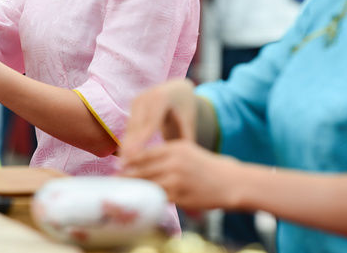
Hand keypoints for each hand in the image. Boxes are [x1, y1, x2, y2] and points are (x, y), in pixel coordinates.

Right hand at [120, 79, 197, 158]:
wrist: (178, 90)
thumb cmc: (186, 109)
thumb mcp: (188, 122)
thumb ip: (186, 138)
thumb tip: (188, 162)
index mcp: (162, 98)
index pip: (150, 122)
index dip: (141, 139)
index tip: (134, 156)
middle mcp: (146, 96)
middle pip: (136, 125)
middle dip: (129, 145)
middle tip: (125, 165)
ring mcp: (138, 99)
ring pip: (130, 126)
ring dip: (126, 145)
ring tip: (123, 164)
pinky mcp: (132, 104)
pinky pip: (129, 125)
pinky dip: (127, 140)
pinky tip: (125, 156)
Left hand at [120, 139, 242, 209]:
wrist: (231, 182)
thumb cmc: (207, 166)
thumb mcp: (187, 150)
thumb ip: (166, 152)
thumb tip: (142, 157)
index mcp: (175, 147)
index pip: (145, 152)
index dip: (130, 159)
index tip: (118, 164)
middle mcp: (174, 161)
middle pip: (143, 168)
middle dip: (127, 174)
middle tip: (114, 178)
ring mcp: (177, 179)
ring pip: (148, 183)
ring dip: (134, 186)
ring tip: (123, 188)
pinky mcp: (180, 195)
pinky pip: (159, 197)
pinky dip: (149, 197)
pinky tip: (142, 198)